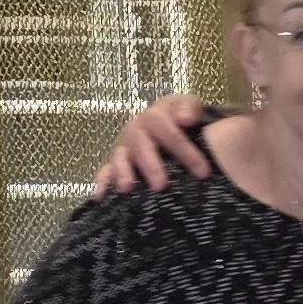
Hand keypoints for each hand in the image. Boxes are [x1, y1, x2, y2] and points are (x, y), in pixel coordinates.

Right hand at [91, 94, 212, 196]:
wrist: (170, 121)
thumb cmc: (183, 118)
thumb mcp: (190, 107)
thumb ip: (191, 109)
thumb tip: (186, 118)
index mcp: (156, 115)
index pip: (169, 131)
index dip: (185, 150)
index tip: (203, 172)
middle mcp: (137, 129)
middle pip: (141, 145)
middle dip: (150, 165)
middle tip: (161, 185)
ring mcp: (124, 146)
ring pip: (120, 159)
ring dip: (123, 173)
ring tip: (127, 188)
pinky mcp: (114, 162)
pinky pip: (105, 172)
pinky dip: (102, 183)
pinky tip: (99, 197)